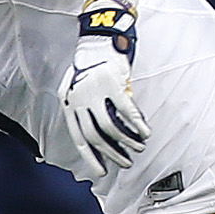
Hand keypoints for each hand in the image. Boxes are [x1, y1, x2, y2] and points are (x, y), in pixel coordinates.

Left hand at [59, 5, 149, 174]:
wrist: (98, 41)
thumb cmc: (90, 67)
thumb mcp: (79, 90)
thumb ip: (84, 112)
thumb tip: (99, 137)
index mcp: (69, 105)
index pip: (79, 139)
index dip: (90, 158)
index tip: (101, 172)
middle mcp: (79, 100)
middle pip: (95, 136)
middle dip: (112, 154)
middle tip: (125, 163)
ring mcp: (95, 93)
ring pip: (111, 127)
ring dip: (127, 141)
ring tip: (138, 148)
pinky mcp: (112, 84)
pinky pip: (126, 111)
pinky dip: (137, 124)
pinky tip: (144, 132)